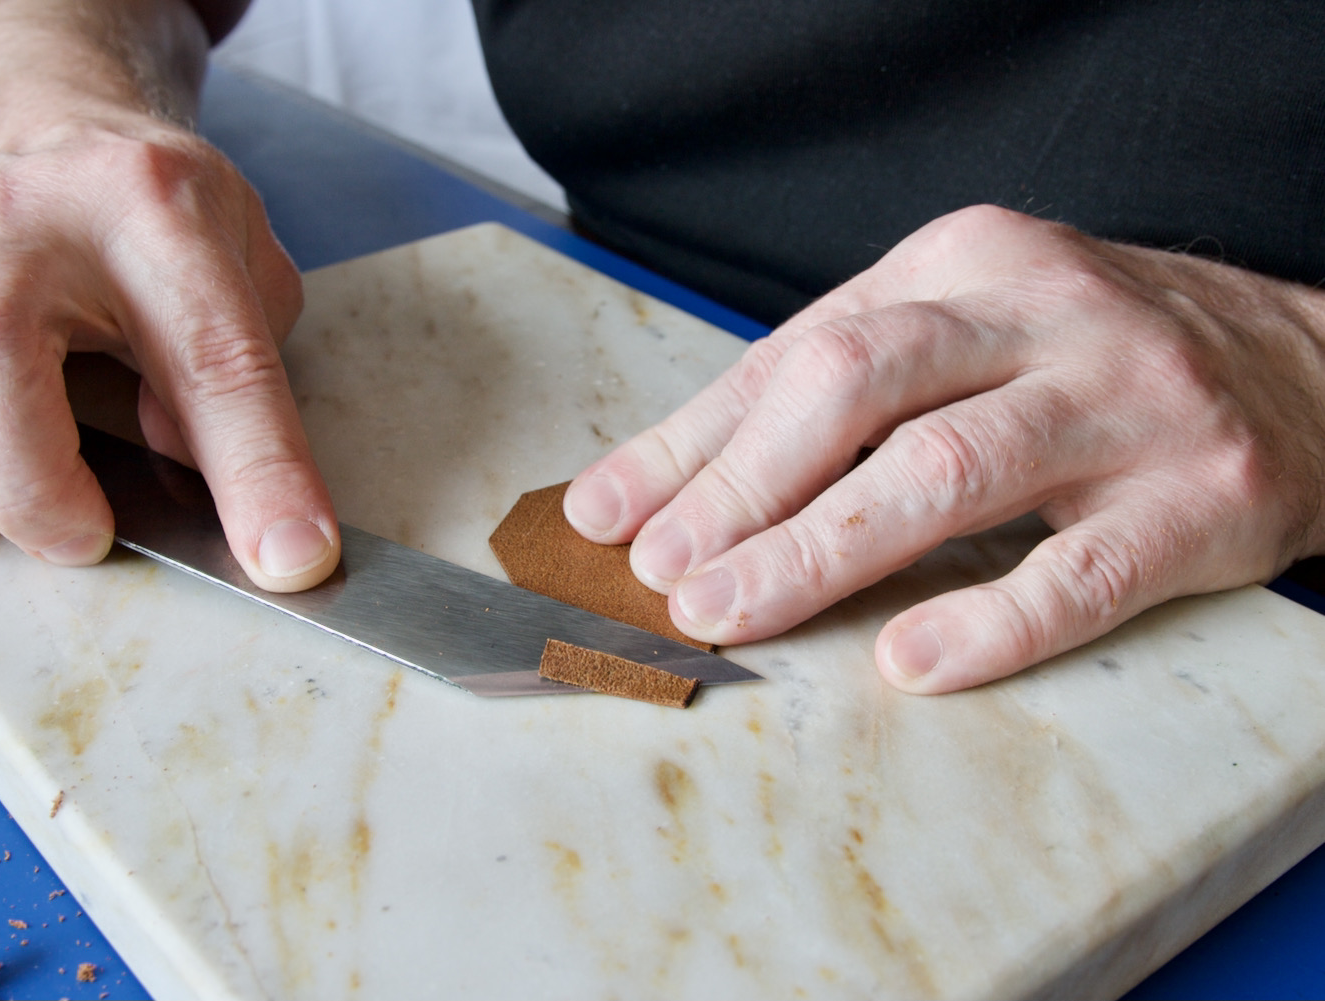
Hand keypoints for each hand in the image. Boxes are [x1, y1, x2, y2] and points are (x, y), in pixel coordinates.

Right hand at [0, 0, 338, 592]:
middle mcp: (16, 221)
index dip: (256, 471)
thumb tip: (199, 478)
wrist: (35, 124)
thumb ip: (247, 371)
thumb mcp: (243, 264)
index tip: (290, 559)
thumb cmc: (150, 216)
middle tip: (83, 534)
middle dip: (32, 482)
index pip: (212, 356)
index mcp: (150, 211)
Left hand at [564, 205, 1324, 691]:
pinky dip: (989, 619)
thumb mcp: (956, 337)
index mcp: (962, 263)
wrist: (1302, 368)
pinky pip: (1081, 568)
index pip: (795, 355)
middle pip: (857, 385)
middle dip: (741, 487)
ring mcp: (1128, 400)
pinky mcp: (1203, 496)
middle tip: (663, 573)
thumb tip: (648, 489)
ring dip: (820, 550)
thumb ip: (817, 397)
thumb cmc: (1086, 360)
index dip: (692, 444)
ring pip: (949, 468)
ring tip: (731, 611)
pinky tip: (909, 660)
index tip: (608, 520)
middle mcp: (1042, 313)